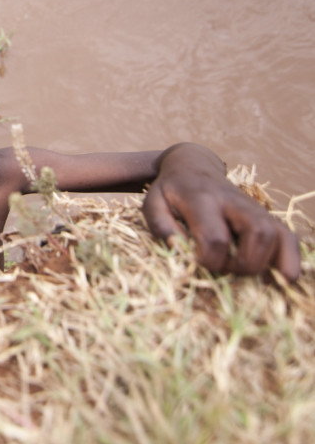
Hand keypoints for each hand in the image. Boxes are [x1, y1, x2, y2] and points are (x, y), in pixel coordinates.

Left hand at [143, 144, 299, 280]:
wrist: (193, 167)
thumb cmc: (171, 191)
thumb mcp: (154, 204)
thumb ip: (161, 226)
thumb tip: (179, 249)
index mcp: (203, 199)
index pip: (216, 236)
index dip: (209, 260)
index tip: (197, 265)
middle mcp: (234, 201)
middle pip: (257, 233)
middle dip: (243, 264)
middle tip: (224, 270)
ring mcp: (254, 207)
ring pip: (276, 235)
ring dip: (265, 263)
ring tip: (245, 274)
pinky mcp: (266, 215)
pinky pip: (288, 237)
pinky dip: (288, 260)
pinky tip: (278, 276)